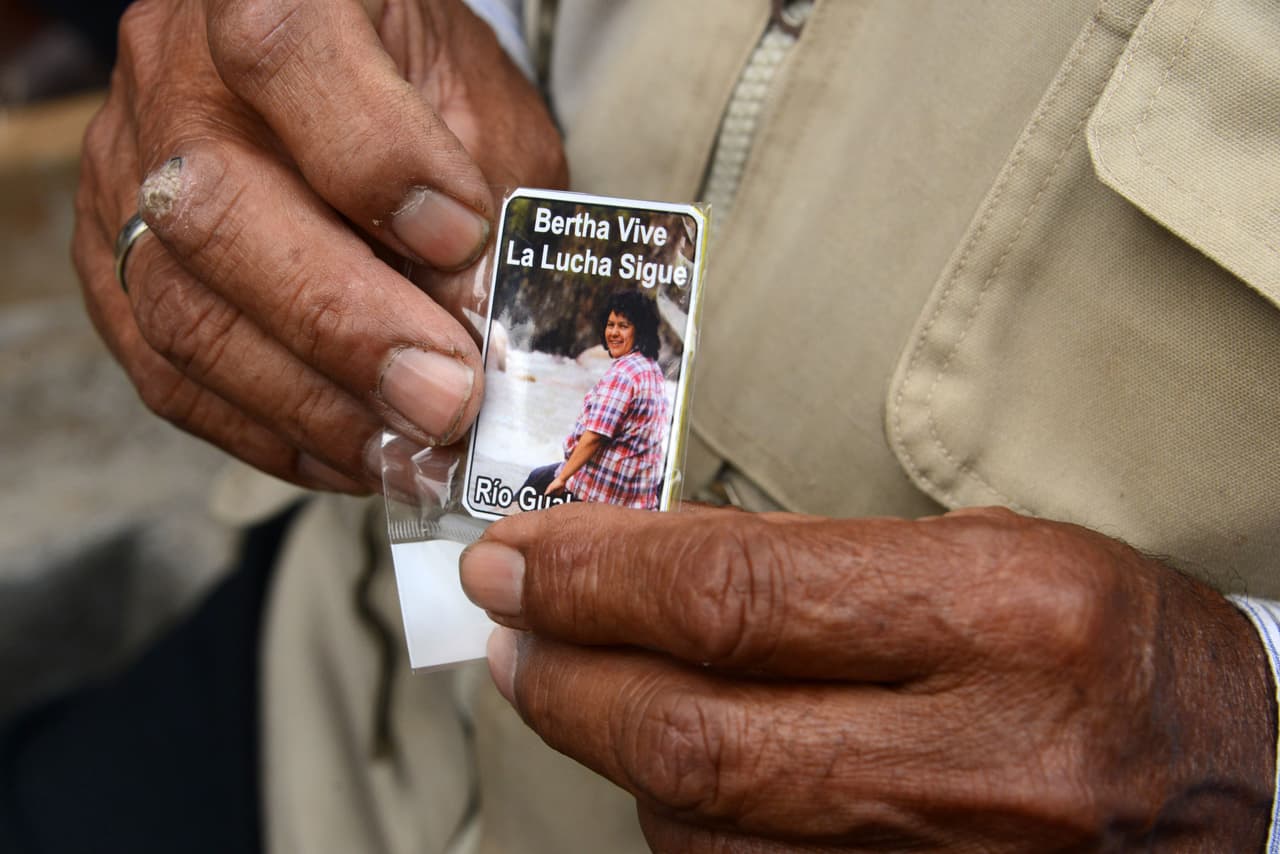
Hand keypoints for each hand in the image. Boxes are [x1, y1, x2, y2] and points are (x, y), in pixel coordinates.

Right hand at [74, 0, 565, 492]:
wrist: (346, 86)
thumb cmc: (427, 93)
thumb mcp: (483, 115)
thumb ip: (488, 205)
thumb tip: (479, 336)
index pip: (286, 53)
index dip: (374, 158)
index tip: (460, 236)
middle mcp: (174, 78)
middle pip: (216, 210)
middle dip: (345, 327)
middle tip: (447, 402)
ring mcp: (125, 177)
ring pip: (185, 314)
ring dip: (315, 406)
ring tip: (415, 453)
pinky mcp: (113, 270)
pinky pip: (172, 378)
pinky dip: (273, 433)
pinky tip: (355, 455)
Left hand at [460, 505, 1275, 850]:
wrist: (1236, 783)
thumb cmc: (1114, 645)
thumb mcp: (997, 553)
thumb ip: (824, 566)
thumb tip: (650, 568)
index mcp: (1011, 615)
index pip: (740, 592)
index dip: (599, 576)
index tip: (519, 555)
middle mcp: (982, 760)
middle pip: (698, 730)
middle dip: (566, 672)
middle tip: (504, 623)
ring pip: (702, 826)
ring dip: (610, 749)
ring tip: (578, 682)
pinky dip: (680, 820)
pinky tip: (669, 768)